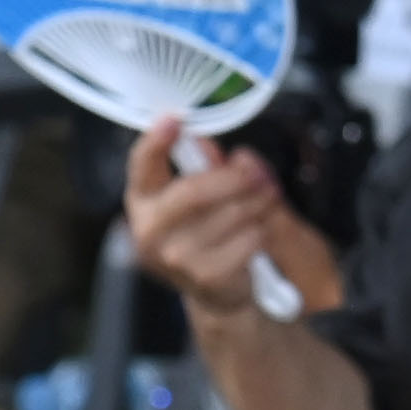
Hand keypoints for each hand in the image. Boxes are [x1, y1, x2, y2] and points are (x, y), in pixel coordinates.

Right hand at [123, 114, 293, 315]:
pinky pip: (247, 239)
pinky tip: (260, 229)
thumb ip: (212, 168)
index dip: (155, 141)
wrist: (217, 291)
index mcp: (143, 200)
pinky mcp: (205, 276)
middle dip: (234, 178)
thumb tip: (232, 154)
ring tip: (267, 196)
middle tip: (259, 173)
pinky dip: (261, 229)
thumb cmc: (208, 233)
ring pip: (229, 214)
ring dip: (257, 201)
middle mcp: (149, 230)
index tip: (174, 118)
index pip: (142, 165)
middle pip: (193, 192)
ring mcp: (175, 257)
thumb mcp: (206, 195)